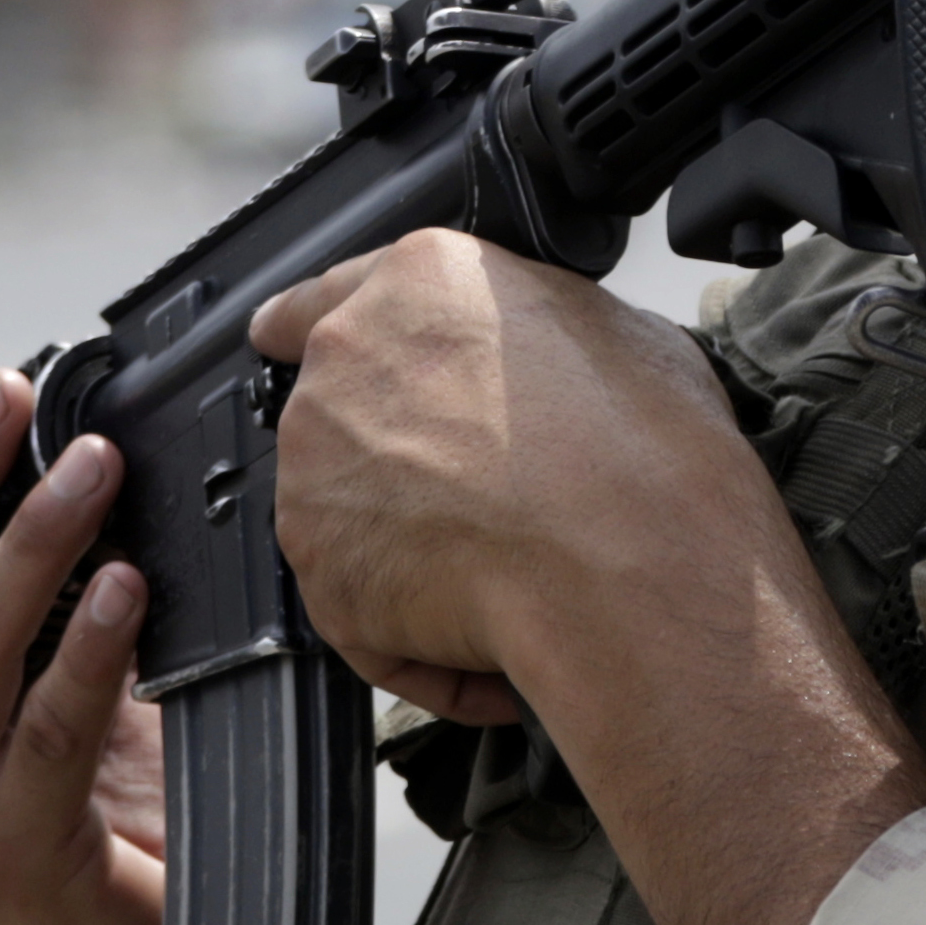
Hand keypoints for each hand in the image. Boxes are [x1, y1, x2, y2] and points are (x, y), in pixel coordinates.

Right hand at [0, 368, 165, 924]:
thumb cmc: (108, 867)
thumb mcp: (42, 727)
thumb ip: (32, 630)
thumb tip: (71, 480)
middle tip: (10, 398)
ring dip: (30, 537)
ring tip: (93, 466)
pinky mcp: (11, 858)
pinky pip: (46, 727)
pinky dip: (86, 644)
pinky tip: (128, 586)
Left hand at [245, 235, 755, 723]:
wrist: (629, 560)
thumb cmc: (643, 449)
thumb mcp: (615, 335)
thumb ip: (537, 338)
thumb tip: (550, 367)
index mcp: (420, 281)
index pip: (327, 296)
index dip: (309, 328)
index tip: (282, 340)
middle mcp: (347, 360)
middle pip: (338, 417)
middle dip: (394, 464)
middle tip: (485, 504)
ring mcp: (317, 466)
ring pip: (347, 516)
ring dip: (406, 551)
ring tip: (508, 576)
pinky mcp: (318, 566)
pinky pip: (364, 612)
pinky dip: (417, 640)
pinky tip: (492, 643)